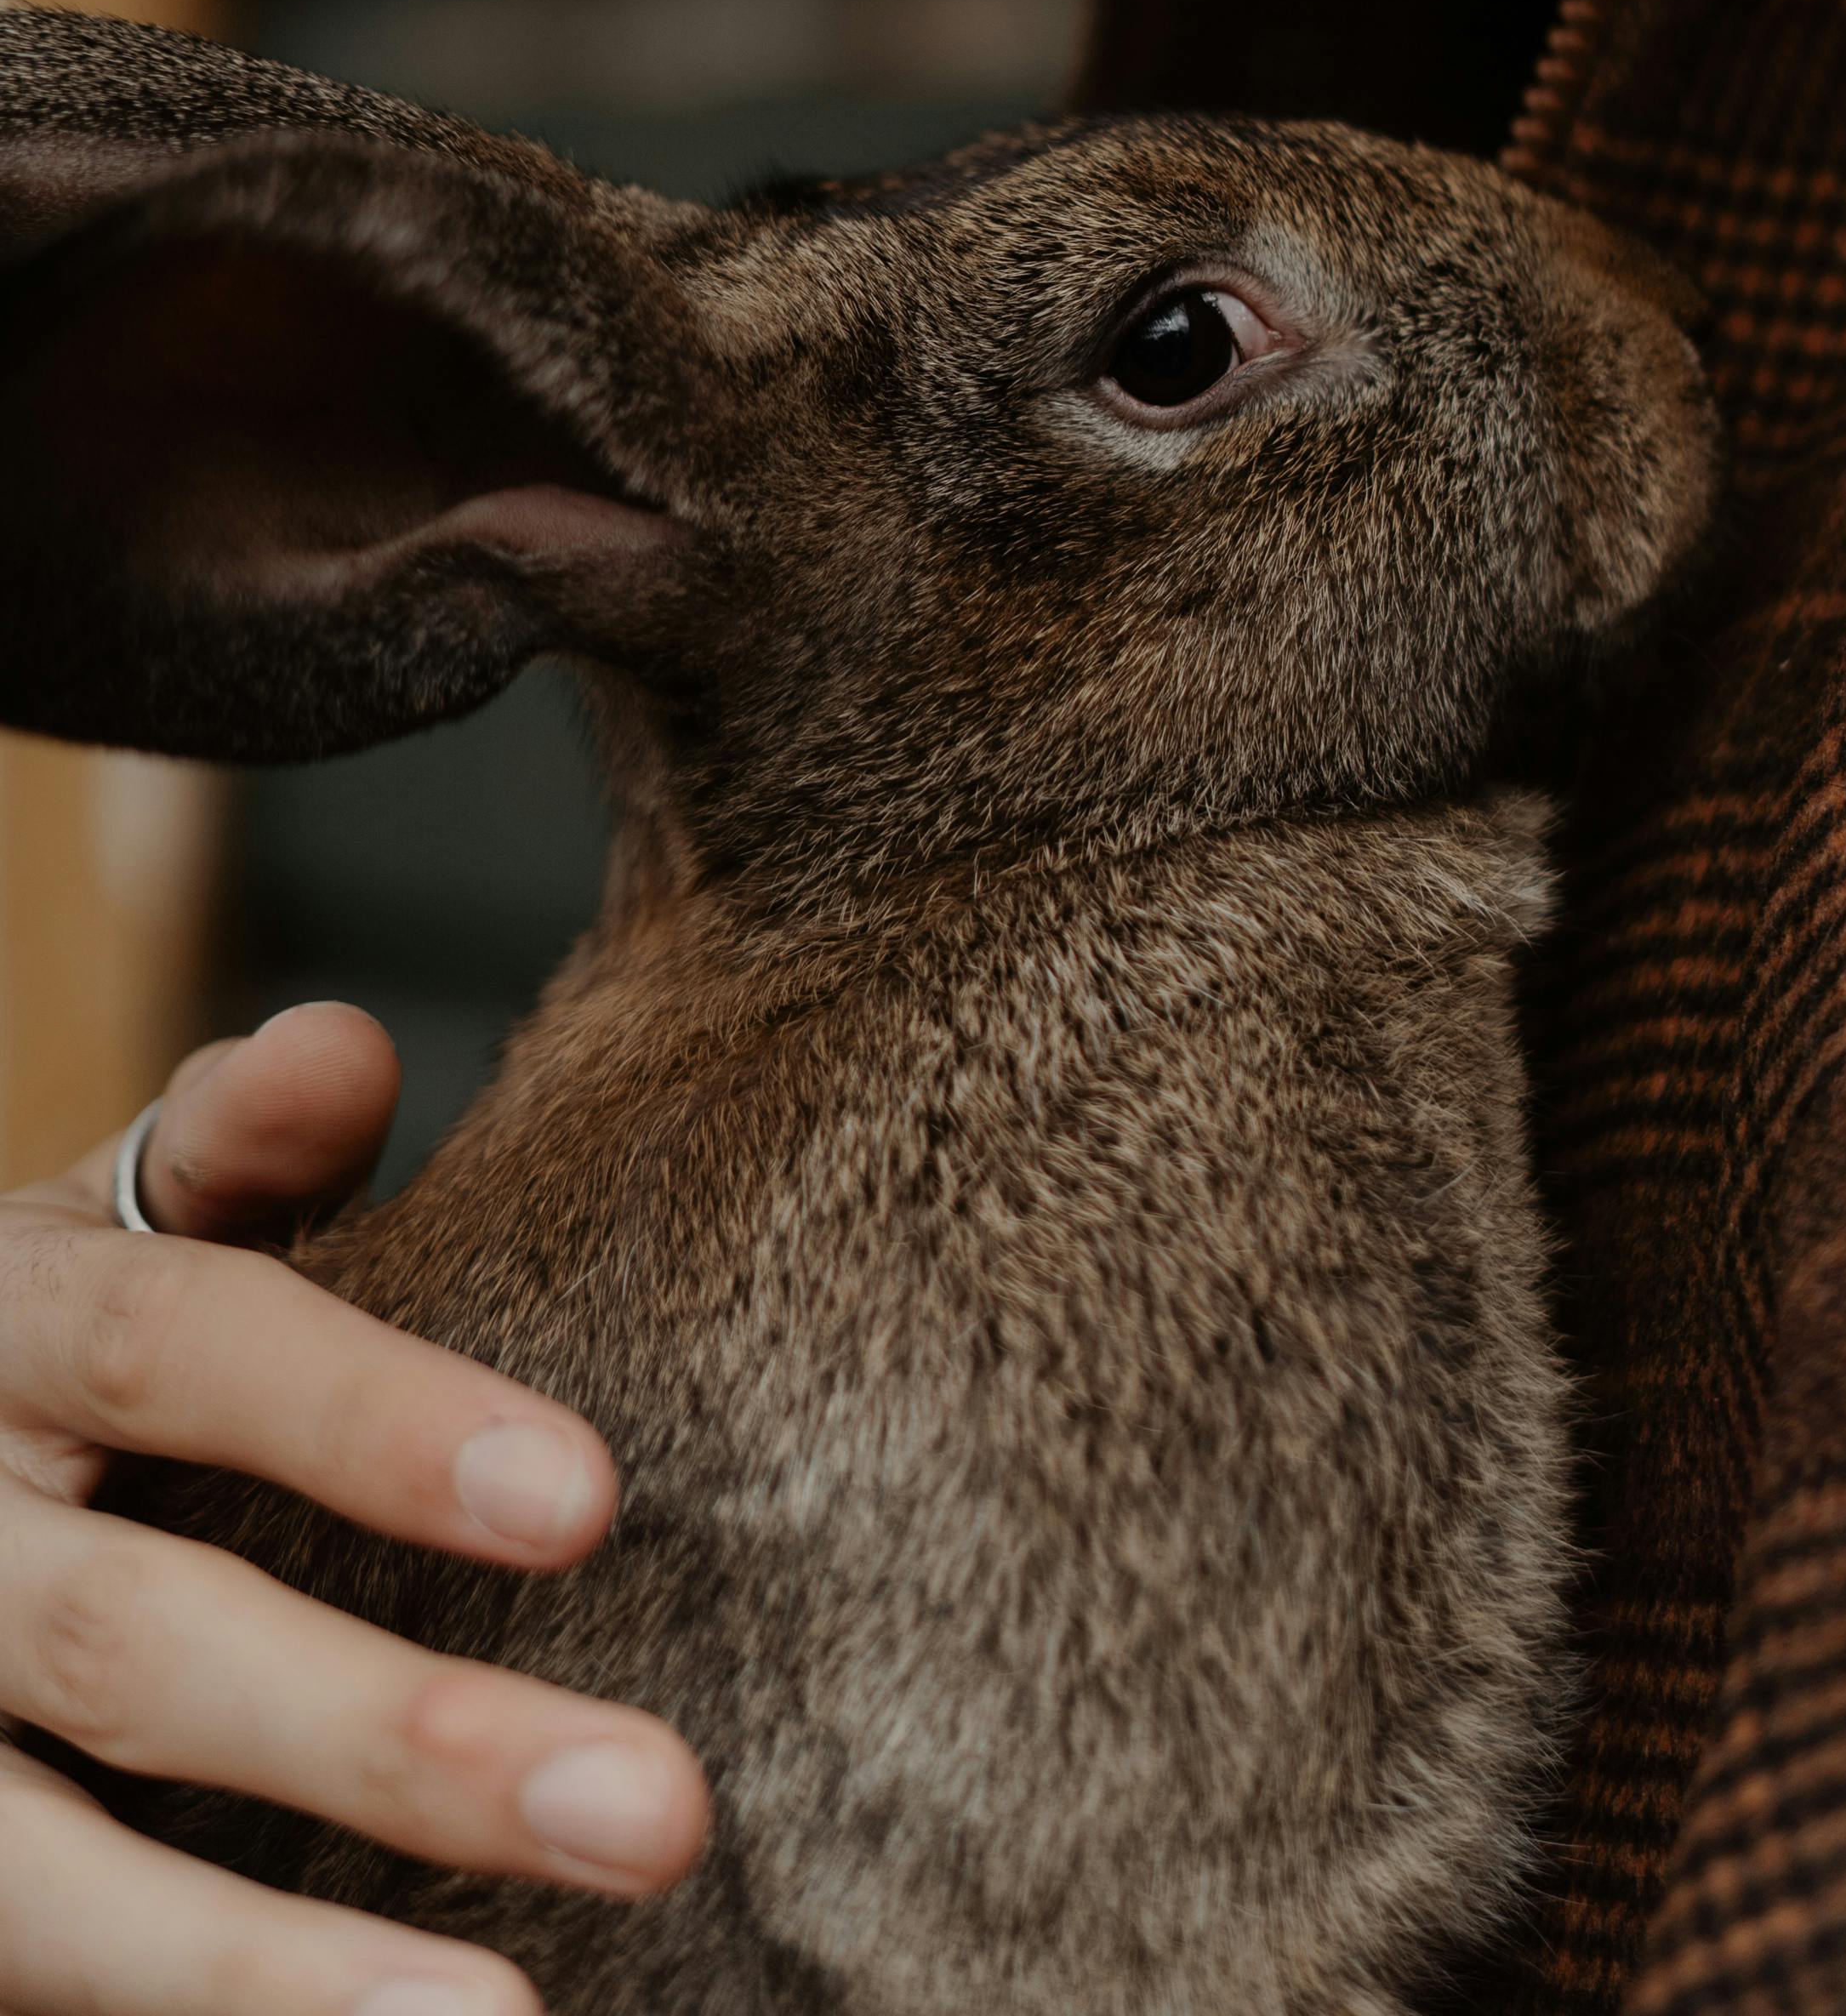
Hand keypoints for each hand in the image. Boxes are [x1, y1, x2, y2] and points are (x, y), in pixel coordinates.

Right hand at [0, 1004, 709, 2015]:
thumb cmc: (46, 1348)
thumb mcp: (107, 1226)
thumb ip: (231, 1150)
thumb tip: (341, 1045)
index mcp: (11, 1333)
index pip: (181, 1349)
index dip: (372, 1418)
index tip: (590, 1501)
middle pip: (136, 1646)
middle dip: (391, 1737)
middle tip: (659, 1809)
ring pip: (42, 1882)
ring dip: (268, 1976)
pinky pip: (28, 1976)